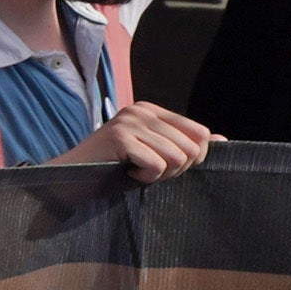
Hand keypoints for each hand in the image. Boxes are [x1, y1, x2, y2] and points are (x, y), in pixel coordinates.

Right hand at [58, 100, 216, 183]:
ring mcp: (130, 121)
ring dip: (158, 175)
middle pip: (192, 148)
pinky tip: (125, 173)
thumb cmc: (112, 170)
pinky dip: (144, 178)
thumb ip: (185, 146)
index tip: (162, 165)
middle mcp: (142, 110)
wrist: (68, 179)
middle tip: (144, 170)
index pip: (200, 133)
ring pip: (177, 158)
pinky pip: (157, 166)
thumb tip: (222, 140)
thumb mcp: (154, 156)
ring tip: (133, 171)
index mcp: (152, 110)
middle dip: (174, 170)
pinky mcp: (120, 137)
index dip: (191, 159)